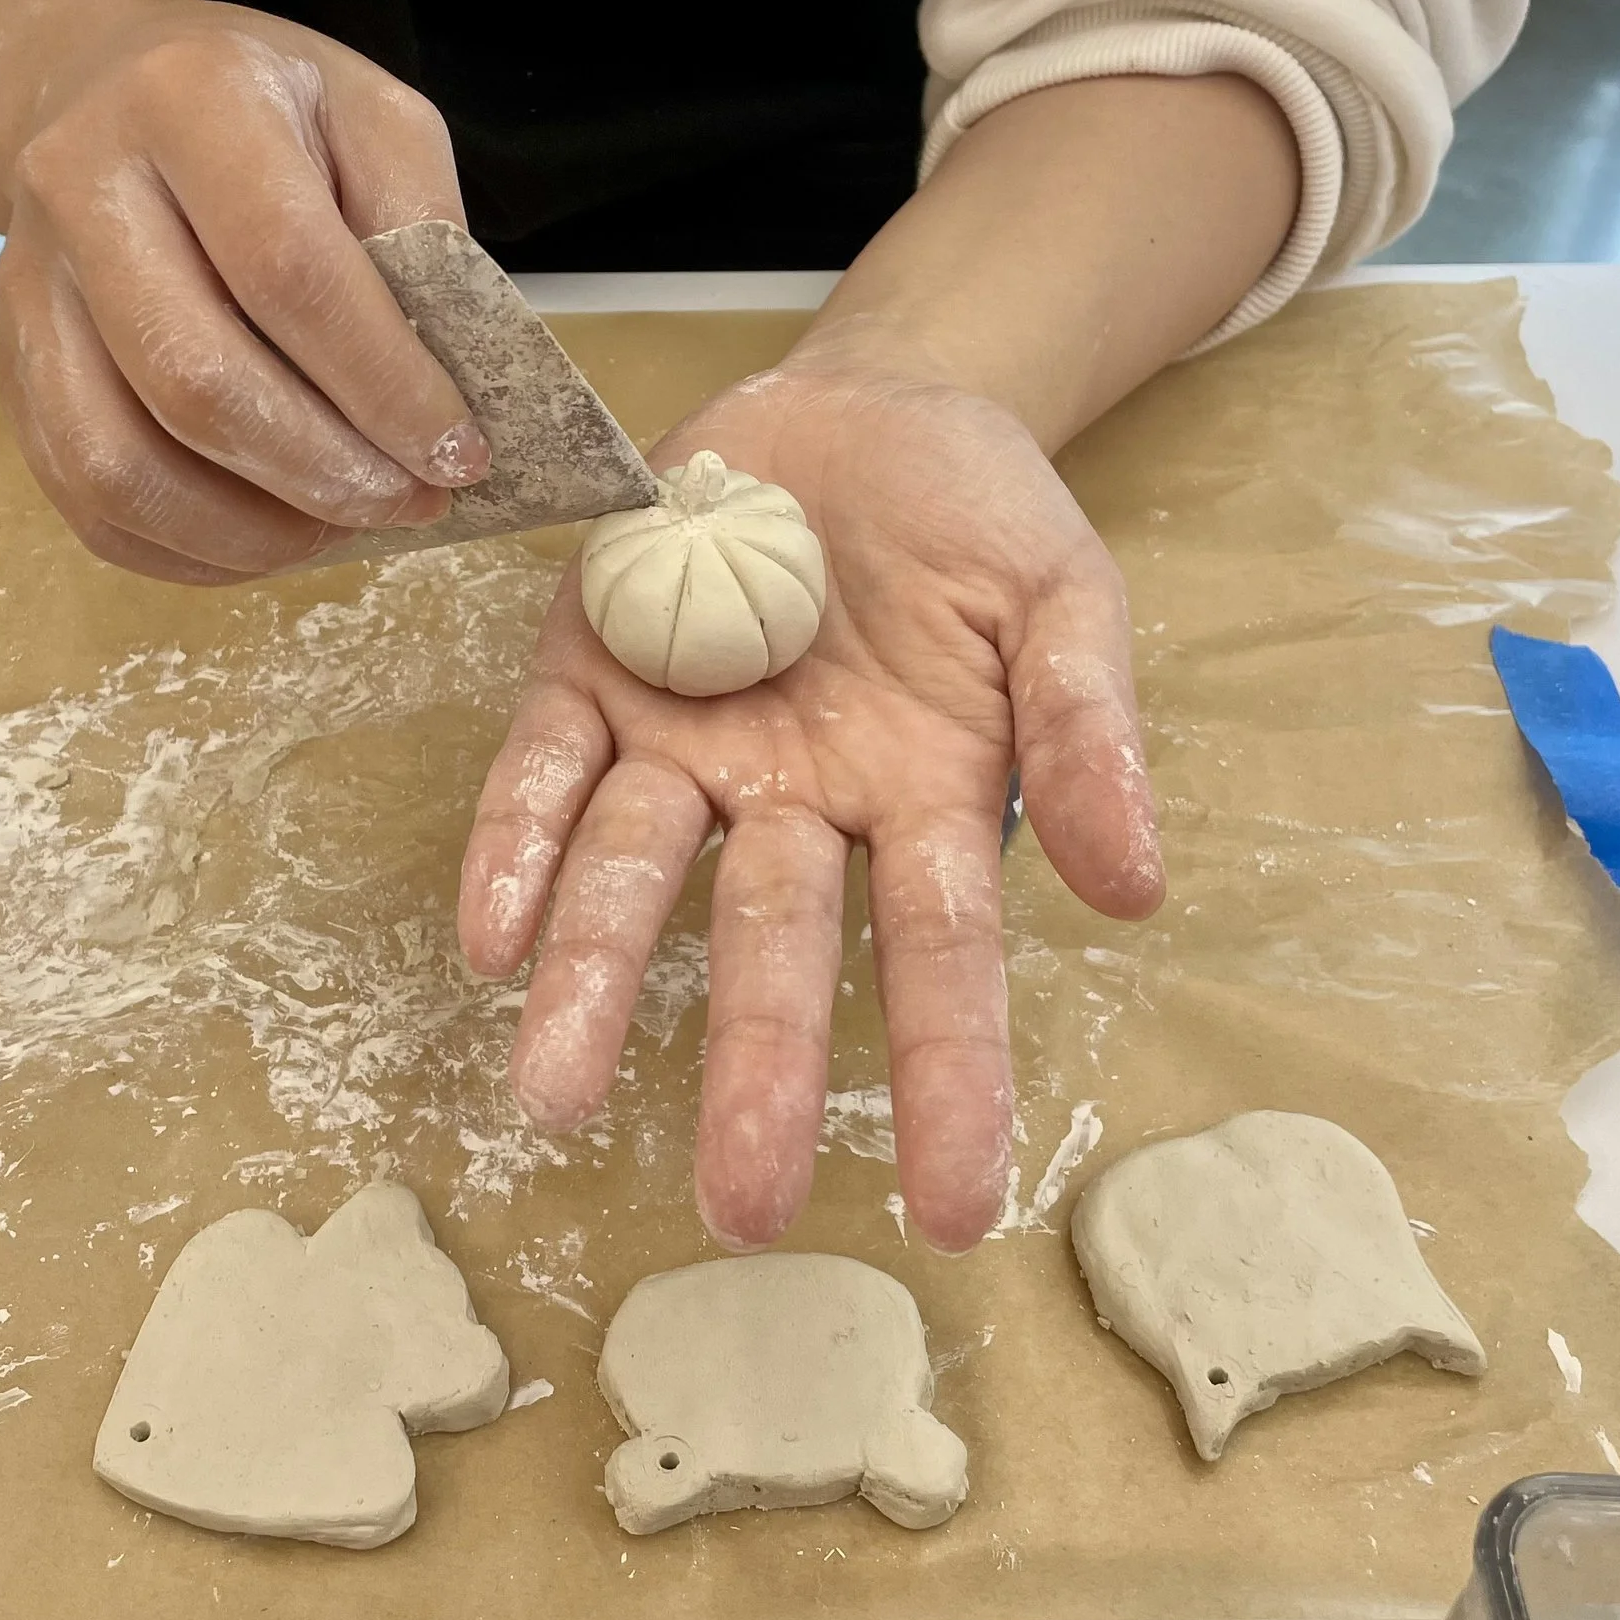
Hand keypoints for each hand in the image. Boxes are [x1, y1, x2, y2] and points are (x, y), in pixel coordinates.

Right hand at [0, 5, 486, 582]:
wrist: (106, 85)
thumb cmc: (271, 114)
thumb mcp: (375, 118)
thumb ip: (423, 227)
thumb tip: (452, 381)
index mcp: (191, 101)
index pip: (290, 271)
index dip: (385, 384)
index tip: (460, 452)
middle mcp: (82, 184)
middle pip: (196, 378)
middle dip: (324, 472)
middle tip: (410, 501)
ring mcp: (28, 284)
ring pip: (121, 461)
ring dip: (251, 531)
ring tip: (340, 527)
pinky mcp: (9, 365)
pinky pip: (86, 500)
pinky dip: (187, 550)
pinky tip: (269, 539)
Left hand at [458, 349, 1164, 1252]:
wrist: (870, 405)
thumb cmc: (980, 519)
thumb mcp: (1064, 601)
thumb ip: (1085, 731)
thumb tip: (1132, 889)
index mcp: (921, 800)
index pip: (940, 959)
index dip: (949, 1082)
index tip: (956, 1213)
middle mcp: (794, 802)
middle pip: (775, 945)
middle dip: (759, 1068)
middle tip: (741, 1207)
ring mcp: (684, 745)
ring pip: (634, 877)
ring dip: (596, 981)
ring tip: (553, 1096)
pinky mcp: (588, 676)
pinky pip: (541, 770)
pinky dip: (513, 844)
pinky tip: (487, 933)